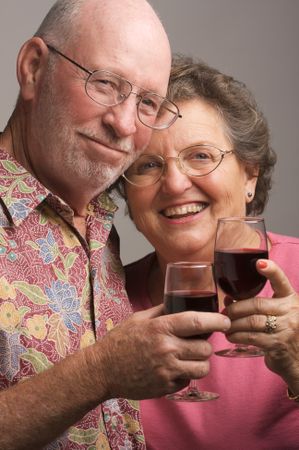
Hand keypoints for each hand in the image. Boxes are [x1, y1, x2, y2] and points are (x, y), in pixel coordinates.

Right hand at [93, 305, 229, 398]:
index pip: (197, 322)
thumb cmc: (120, 341)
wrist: (103, 370)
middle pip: (205, 348)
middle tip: (200, 342)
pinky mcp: (165, 387)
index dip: (216, 321)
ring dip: (200, 361)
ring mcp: (167, 370)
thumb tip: (179, 301)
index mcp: (160, 328)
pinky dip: (186, 375)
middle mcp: (166, 349)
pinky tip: (175, 368)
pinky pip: (188, 381)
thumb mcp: (139, 318)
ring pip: (202, 367)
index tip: (225, 321)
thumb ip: (161, 310)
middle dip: (207, 344)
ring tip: (191, 357)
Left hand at [225, 259, 298, 391]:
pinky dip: (237, 336)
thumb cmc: (284, 333)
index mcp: (291, 298)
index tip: (259, 263)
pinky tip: (231, 336)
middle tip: (224, 312)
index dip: (271, 270)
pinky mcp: (278, 344)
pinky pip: (251, 337)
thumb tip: (228, 299)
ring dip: (234, 323)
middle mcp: (292, 311)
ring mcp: (286, 328)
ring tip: (225, 325)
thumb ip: (257, 305)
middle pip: (257, 304)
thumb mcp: (278, 314)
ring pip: (252, 321)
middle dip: (236, 308)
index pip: (281, 280)